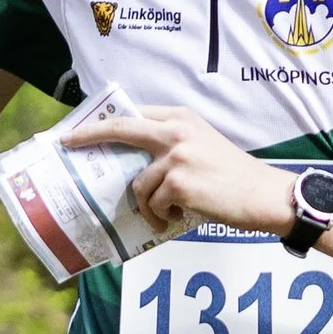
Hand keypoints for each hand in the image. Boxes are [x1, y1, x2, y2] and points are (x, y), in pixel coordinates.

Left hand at [64, 107, 296, 237]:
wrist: (265, 195)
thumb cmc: (236, 176)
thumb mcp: (204, 144)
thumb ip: (172, 144)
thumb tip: (134, 163)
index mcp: (181, 118)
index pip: (134, 114)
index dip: (104, 122)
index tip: (81, 129)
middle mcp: (176, 131)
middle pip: (120, 129)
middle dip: (88, 136)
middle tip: (67, 145)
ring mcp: (176, 156)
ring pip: (138, 184)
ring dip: (147, 207)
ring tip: (166, 216)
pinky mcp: (178, 183)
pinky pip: (154, 205)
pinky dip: (163, 217)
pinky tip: (180, 219)